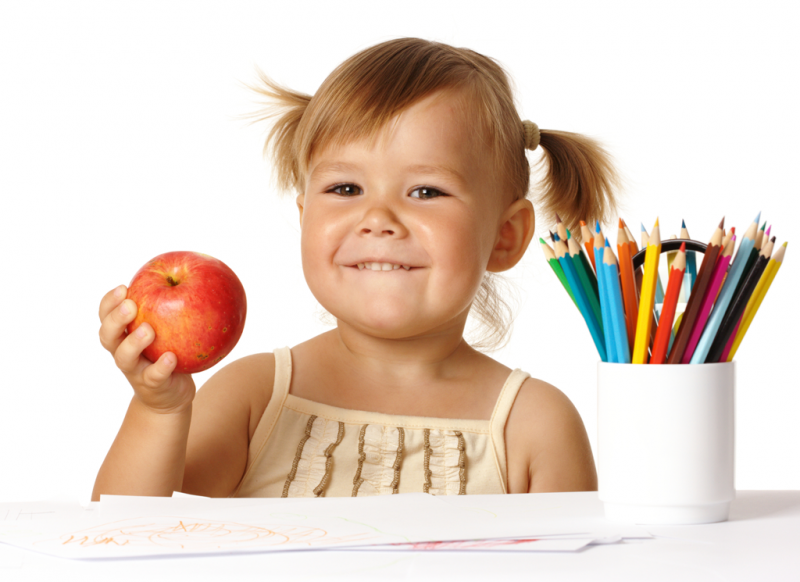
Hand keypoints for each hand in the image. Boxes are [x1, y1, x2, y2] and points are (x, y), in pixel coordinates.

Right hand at [98, 285, 195, 413]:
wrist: (171, 395)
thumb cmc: (168, 351)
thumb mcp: (166, 328)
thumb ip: (169, 306)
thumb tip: (191, 273)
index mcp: (122, 334)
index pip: (106, 314)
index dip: (109, 301)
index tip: (123, 286)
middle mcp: (122, 351)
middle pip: (107, 335)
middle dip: (116, 319)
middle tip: (131, 305)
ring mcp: (135, 370)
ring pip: (124, 358)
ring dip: (134, 343)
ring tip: (148, 330)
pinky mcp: (152, 386)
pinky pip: (154, 376)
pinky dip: (161, 367)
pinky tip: (171, 357)